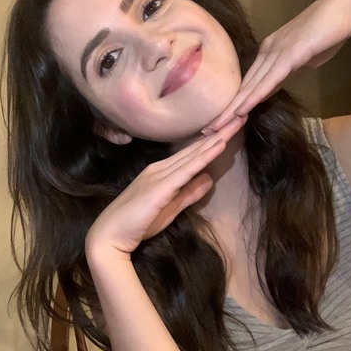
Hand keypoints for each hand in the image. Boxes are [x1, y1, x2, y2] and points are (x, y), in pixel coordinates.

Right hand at [85, 116, 246, 257]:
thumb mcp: (171, 208)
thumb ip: (189, 193)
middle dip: (220, 132)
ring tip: (237, 121)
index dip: (213, 140)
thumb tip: (209, 179)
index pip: (192, 154)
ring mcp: (160, 175)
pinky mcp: (161, 186)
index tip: (232, 127)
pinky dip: (204, 155)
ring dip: (217, 137)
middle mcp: (160, 168)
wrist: (109, 236)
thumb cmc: (137, 224)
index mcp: (162, 172)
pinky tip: (219, 144)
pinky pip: (187, 168)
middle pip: (196, 148)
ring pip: (194, 153)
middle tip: (241, 114)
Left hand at [205, 0, 350, 132]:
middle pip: (243, 86)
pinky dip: (255, 95)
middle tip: (207, 130)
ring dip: (234, 108)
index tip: (219, 121)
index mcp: (269, 51)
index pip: (248, 82)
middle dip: (225, 110)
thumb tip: (279, 82)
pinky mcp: (292, 53)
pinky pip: (271, 78)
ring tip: (217, 126)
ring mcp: (278, 51)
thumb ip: (290, 70)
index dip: (233, 103)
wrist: (349, 6)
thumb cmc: (329, 30)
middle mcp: (268, 51)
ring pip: (252, 85)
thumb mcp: (305, 57)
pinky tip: (243, 108)